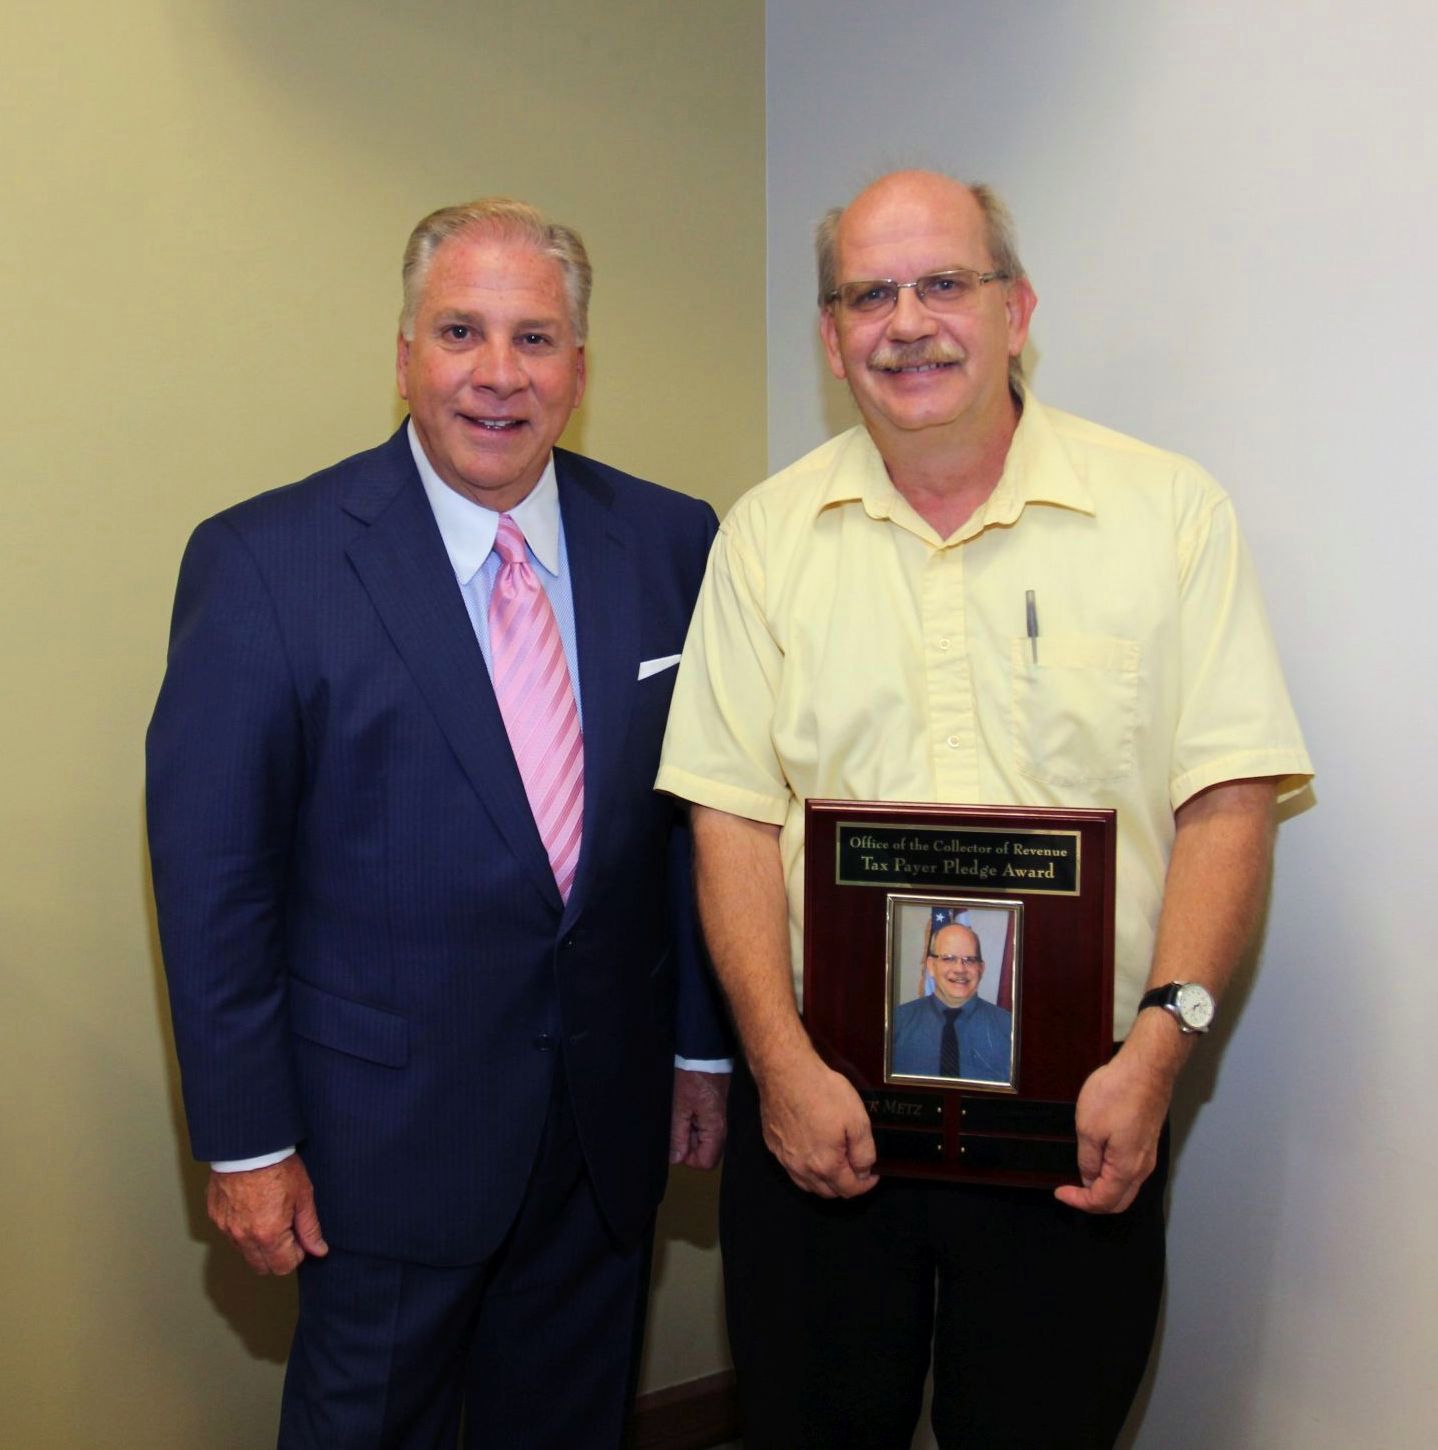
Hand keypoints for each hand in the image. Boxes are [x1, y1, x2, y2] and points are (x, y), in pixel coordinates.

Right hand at [206, 1156, 328, 1274]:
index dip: (296, 1255)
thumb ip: (309, 1228)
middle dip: (277, 1256)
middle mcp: (244, 1237)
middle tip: (287, 1231)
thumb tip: (318, 1250)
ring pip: (244, 1252)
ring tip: (270, 1216)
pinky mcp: (215, 1217)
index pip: (283, 1267)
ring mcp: (226, 1228)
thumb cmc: (278, 1166)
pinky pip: (230, 1234)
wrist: (249, 1145)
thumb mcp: (303, 1195)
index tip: (300, 1238)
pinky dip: (243, 1229)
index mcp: (268, 1234)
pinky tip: (253, 1209)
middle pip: (261, 1267)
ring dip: (259, 1245)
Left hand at [669, 1068, 730, 1168]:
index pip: (705, 1163)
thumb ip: (678, 1135)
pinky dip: (694, 1124)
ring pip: (704, 1141)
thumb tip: (676, 1159)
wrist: (706, 1054)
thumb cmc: (693, 1077)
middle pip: (705, 1153)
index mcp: (715, 1129)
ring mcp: (721, 1120)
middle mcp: (722, 1129)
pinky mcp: (717, 1112)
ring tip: (682, 1113)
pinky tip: (687, 1109)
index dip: (687, 1157)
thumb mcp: (679, 1107)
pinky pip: (706, 1128)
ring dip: (690, 1133)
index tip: (677, 1140)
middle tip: (678, 1122)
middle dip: (688, 1144)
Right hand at [757, 1051, 878, 1199]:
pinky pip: (791, 1169)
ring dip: (824, 1182)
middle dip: (844, 1186)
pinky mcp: (772, 1145)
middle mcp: (802, 1169)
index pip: (848, 1190)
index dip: (865, 1185)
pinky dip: (805, 1170)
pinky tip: (811, 1153)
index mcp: (825, 1165)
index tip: (873, 1175)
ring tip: (835, 1165)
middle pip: (827, 1192)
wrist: (785, 1072)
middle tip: (855, 1169)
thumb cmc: (823, 1092)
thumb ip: (864, 1152)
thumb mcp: (857, 1120)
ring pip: (807, 1184)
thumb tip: (864, 1171)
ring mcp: (784, 1158)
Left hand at [1053, 1046, 1173, 1214]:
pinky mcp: (1146, 1142)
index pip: (1103, 1201)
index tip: (1059, 1191)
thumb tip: (1088, 1178)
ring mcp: (1147, 1156)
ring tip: (1080, 1176)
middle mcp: (1142, 1168)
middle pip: (1119, 1201)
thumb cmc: (1116, 1095)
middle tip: (1070, 1190)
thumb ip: (1087, 1159)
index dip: (1079, 1201)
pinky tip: (1098, 1161)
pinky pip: (1130, 1171)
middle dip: (1093, 1201)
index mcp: (1126, 1170)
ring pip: (1126, 1187)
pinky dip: (1112, 1176)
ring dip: (1103, 1188)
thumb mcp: (1088, 1128)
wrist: (1146, 1069)